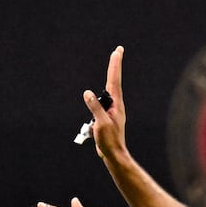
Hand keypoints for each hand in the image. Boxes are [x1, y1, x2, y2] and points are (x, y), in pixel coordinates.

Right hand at [86, 46, 127, 160]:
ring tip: (114, 62)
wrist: (113, 154)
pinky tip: (96, 102)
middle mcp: (115, 105)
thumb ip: (94, 107)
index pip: (114, 81)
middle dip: (115, 66)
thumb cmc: (109, 140)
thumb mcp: (101, 123)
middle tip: (118, 51)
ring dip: (109, 79)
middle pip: (113, 82)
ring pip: (105, 93)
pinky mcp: (107, 116)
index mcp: (116, 105)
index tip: (117, 52)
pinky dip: (98, 98)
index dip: (115, 66)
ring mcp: (112, 110)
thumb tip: (87, 93)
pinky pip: (100, 103)